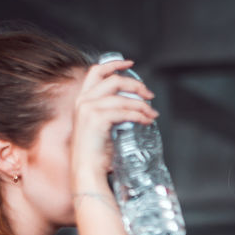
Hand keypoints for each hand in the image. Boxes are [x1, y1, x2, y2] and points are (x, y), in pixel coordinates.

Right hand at [70, 59, 157, 186]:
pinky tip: (146, 121)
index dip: (114, 64)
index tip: (130, 64)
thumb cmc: (95, 154)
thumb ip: (111, 113)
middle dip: (136, 85)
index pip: (96, 71)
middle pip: (114, 80)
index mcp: (82, 100)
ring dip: (142, 105)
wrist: (86, 171)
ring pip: (123, 98)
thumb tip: (134, 108)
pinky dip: (139, 115)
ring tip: (152, 114)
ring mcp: (89, 109)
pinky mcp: (97, 119)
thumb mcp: (101, 126)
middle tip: (150, 95)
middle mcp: (83, 101)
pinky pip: (125, 112)